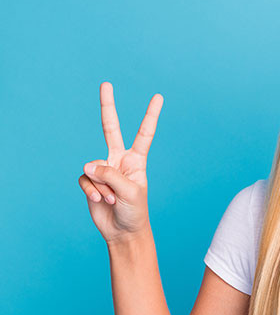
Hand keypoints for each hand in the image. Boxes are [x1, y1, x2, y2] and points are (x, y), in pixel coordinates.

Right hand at [78, 82, 163, 245]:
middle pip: (110, 128)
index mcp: (136, 160)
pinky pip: (85, 180)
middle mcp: (119, 159)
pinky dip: (93, 192)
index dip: (151, 115)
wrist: (123, 231)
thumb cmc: (135, 211)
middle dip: (107, 106)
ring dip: (102, 188)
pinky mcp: (90, 181)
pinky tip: (100, 202)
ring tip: (112, 200)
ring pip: (94, 168)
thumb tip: (87, 165)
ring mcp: (103, 169)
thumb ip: (109, 174)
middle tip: (105, 84)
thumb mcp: (129, 191)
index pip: (144, 133)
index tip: (158, 96)